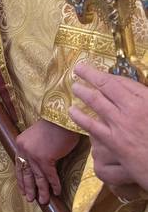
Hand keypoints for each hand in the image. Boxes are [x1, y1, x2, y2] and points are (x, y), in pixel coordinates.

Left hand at [14, 118, 78, 204]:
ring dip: (41, 191)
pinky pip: (50, 175)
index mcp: (20, 144)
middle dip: (28, 188)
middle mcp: (24, 150)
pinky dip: (54, 185)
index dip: (21, 178)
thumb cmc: (54, 126)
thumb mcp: (38, 137)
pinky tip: (56, 192)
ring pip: (38, 177)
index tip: (22, 189)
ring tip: (43, 201)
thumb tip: (39, 163)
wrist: (62, 118)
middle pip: (26, 173)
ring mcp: (33, 155)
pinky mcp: (45, 158)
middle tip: (30, 199)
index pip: (19, 165)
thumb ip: (35, 148)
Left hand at [71, 62, 147, 193]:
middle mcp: (134, 108)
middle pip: (108, 86)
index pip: (125, 82)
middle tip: (79, 68)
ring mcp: (122, 124)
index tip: (99, 71)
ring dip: (84, 92)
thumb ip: (144, 100)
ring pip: (97, 102)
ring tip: (75, 86)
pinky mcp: (114, 142)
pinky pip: (92, 126)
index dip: (109, 75)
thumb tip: (135, 95)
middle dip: (91, 75)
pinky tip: (72, 111)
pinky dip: (80, 117)